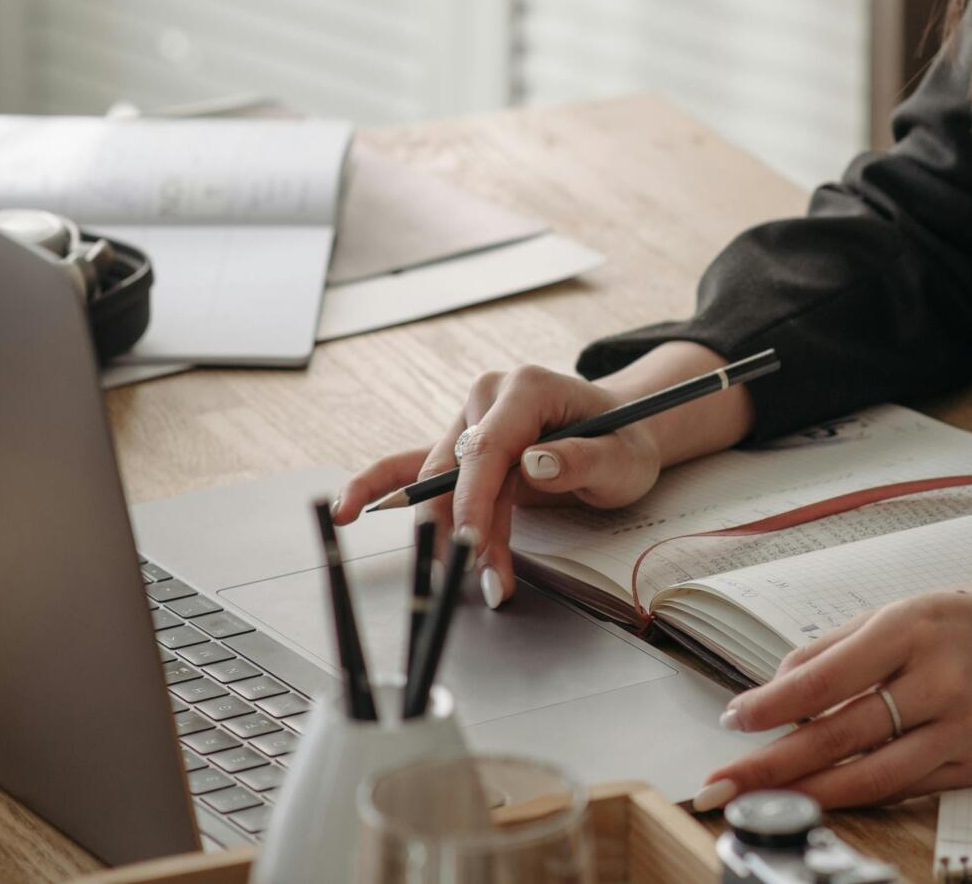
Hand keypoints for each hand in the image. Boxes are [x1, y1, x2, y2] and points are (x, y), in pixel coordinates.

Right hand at [331, 364, 664, 604]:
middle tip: (493, 584)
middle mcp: (488, 397)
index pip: (487, 448)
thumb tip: (533, 464)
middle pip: (458, 473)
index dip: (476, 500)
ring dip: (451, 536)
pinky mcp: (459, 446)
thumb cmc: (625, 442)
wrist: (624, 433)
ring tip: (479, 578)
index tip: (476, 545)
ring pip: (439, 486)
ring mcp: (468, 421)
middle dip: (470, 533)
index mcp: (525, 388)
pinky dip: (379, 488)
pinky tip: (347, 509)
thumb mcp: (621, 457)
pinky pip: (409, 467)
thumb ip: (581, 459)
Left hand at [699, 583, 971, 809]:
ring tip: (763, 801)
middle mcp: (938, 677)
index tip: (733, 720)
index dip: (772, 704)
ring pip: (871, 773)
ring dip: (810, 790)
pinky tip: (825, 797)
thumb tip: (776, 688)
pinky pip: (907, 786)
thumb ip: (838, 647)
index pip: (827, 674)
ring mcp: (963, 725)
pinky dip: (861, 794)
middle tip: (724, 781)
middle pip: (840, 731)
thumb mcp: (906, 611)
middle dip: (774, 762)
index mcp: (911, 627)